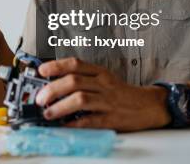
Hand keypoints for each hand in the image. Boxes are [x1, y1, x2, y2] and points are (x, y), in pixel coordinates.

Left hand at [35, 57, 170, 131]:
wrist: (149, 105)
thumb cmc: (121, 92)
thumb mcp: (103, 79)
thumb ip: (83, 78)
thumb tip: (53, 84)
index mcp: (99, 72)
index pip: (76, 64)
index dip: (56, 66)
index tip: (41, 70)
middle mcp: (103, 84)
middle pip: (74, 81)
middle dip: (53, 89)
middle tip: (40, 98)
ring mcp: (108, 101)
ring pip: (81, 99)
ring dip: (61, 106)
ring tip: (48, 113)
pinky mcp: (112, 118)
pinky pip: (91, 120)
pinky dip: (76, 123)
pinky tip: (65, 125)